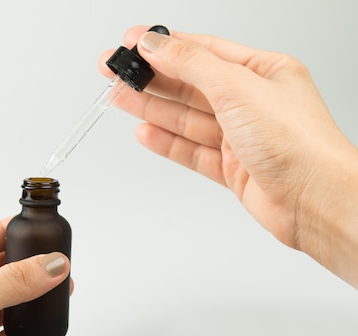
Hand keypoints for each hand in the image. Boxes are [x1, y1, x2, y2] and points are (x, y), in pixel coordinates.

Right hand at [100, 27, 357, 285]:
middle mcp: (251, 103)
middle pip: (189, 86)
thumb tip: (155, 44)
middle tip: (115, 73)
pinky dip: (166, 142)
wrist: (314, 201)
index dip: (164, 46)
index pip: (203, 51)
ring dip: (151, 109)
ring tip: (119, 98)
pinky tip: (145, 132)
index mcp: (263, 72)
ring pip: (186, 119)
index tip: (132, 42)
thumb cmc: (297, 142)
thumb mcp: (236, 88)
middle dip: (150, 79)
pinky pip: (191, 150)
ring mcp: (241, 137)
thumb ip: (190, 64)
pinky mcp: (232, 168)